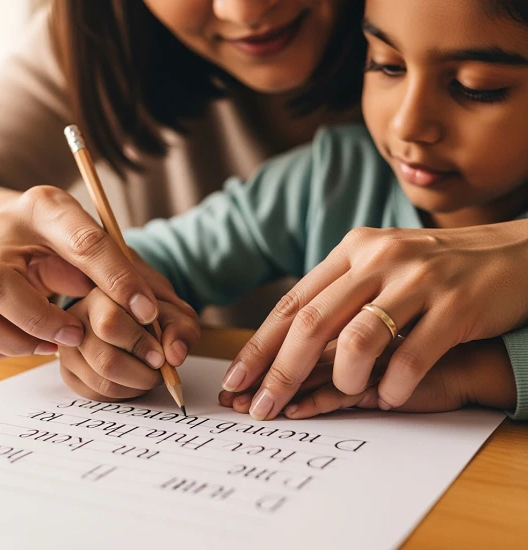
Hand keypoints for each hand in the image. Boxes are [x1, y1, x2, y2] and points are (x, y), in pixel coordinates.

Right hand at [0, 187, 167, 358]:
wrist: (0, 222)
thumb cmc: (53, 233)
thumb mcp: (84, 234)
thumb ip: (109, 265)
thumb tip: (136, 307)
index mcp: (45, 209)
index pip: (86, 244)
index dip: (118, 280)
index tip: (145, 311)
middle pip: (0, 285)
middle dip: (44, 321)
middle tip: (78, 335)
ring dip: (21, 340)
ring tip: (58, 342)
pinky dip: (5, 346)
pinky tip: (34, 342)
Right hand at [60, 253, 199, 400]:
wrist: (140, 323)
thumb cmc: (156, 317)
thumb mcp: (176, 315)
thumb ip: (181, 329)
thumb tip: (174, 355)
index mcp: (102, 294)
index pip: (112, 322)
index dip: (139, 341)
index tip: (160, 353)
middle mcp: (77, 317)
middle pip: (107, 354)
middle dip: (142, 364)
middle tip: (160, 364)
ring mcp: (68, 345)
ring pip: (104, 376)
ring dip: (138, 382)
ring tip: (153, 373)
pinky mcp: (69, 371)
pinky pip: (98, 392)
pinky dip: (126, 392)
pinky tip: (136, 379)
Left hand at [221, 222, 527, 419]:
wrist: (513, 253)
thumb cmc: (435, 270)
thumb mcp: (381, 267)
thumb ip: (339, 296)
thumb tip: (288, 343)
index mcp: (352, 250)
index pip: (293, 303)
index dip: (260, 345)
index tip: (237, 379)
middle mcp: (379, 258)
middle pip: (312, 322)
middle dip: (281, 371)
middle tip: (261, 408)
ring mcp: (418, 278)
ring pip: (359, 338)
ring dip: (346, 378)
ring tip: (350, 392)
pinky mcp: (455, 303)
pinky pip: (413, 356)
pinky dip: (396, 385)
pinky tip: (393, 395)